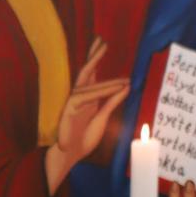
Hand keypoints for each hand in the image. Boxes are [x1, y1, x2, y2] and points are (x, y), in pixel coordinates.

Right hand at [44, 37, 129, 193]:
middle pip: (85, 72)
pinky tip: (115, 87)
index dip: (96, 60)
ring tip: (108, 56)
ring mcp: (73, 103)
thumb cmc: (83, 140)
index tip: (103, 45)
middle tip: (101, 39)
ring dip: (99, 70)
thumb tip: (126, 86)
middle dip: (93, 56)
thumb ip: (112, 102)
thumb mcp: (103, 119)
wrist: (69, 157)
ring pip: (86, 83)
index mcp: (86, 98)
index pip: (91, 75)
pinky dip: (101, 91)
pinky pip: (85, 97)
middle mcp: (79, 98)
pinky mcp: (69, 111)